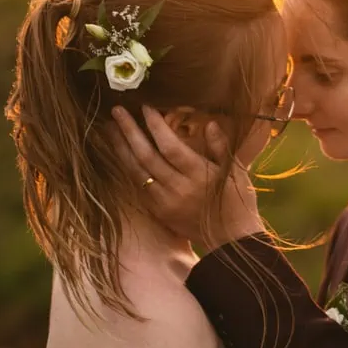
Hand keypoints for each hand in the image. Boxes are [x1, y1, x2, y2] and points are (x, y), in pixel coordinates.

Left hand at [110, 105, 262, 250]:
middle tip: (117, 111)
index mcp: (199, 175)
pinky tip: (120, 154)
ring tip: (110, 129)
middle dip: (129, 132)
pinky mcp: (159, 212)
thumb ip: (221, 147)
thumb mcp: (236, 172)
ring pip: (136, 172)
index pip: (170, 146)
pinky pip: (138, 187)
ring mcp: (165, 202)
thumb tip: (210, 123)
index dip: (156, 126)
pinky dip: (128, 168)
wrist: (232, 240)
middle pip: (147, 156)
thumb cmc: (237, 201)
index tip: (145, 107)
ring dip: (121, 149)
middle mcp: (179, 188)